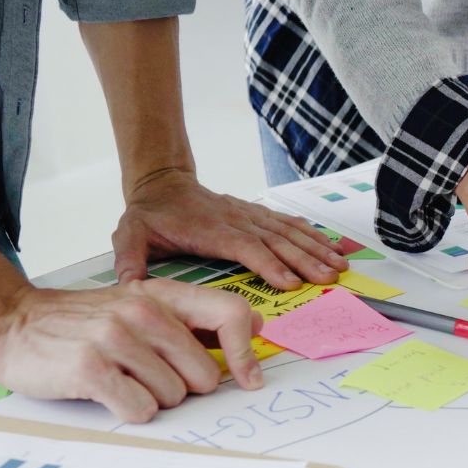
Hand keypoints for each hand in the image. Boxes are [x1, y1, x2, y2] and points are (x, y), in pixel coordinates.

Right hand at [0, 280, 263, 422]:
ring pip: (174, 397)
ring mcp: (116, 338)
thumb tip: (254, 327)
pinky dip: (128, 410)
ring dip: (152, 399)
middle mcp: (143, 312)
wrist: (11, 322)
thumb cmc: (84, 323)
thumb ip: (193, 319)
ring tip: (121, 378)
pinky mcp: (91, 368)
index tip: (250, 380)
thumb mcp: (141, 306)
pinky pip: (140, 410)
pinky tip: (107, 392)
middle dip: (184, 387)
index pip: (231, 314)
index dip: (248, 355)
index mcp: (163, 296)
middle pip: (205, 376)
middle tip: (148, 375)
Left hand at [111, 169, 345, 289]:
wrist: (162, 183)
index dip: (268, 263)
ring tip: (339, 265)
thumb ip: (130, 258)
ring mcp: (248, 215)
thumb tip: (128, 284)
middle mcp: (236, 220)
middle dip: (306, 259)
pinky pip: (288, 223)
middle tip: (329, 277)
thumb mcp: (130, 233)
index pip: (245, 246)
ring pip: (288, 231)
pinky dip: (311, 234)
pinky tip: (329, 245)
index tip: (290, 282)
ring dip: (316, 248)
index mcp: (211, 229)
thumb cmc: (150, 214)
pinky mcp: (256, 214)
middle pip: (276, 240)